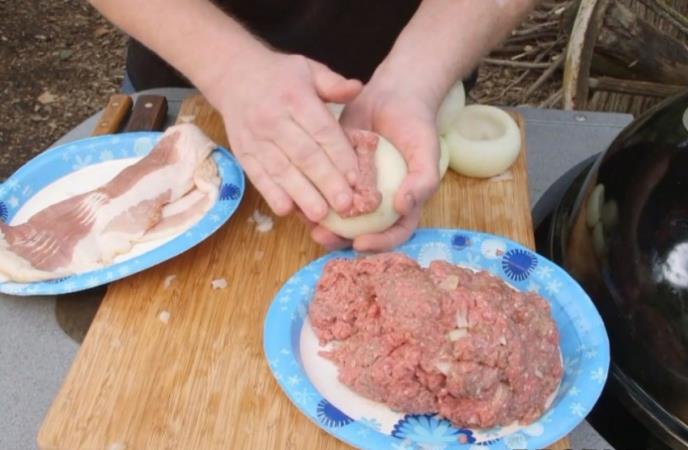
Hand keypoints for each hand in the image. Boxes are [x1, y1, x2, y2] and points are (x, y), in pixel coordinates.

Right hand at [213, 49, 362, 221]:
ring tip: (321, 215)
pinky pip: (258, 176)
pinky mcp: (244, 153)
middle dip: (326, 182)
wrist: (233, 74)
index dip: (340, 156)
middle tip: (346, 204)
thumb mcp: (308, 69)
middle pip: (304, 155)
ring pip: (282, 170)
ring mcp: (256, 139)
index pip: (321, 131)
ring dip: (302, 195)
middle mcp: (274, 119)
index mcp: (295, 97)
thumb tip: (357, 89)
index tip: (357, 178)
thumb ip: (334, 83)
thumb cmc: (280, 76)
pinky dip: (272, 194)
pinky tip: (288, 210)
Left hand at [308, 85, 440, 251]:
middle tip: (322, 237)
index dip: (378, 244)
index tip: (359, 243)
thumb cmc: (416, 126)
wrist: (393, 95)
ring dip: (320, 221)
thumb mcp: (426, 152)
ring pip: (336, 214)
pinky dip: (309, 193)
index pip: (393, 233)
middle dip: (338, 239)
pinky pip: (320, 188)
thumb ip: (422, 182)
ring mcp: (353, 188)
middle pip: (358, 231)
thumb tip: (403, 208)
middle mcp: (375, 202)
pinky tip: (295, 195)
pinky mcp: (334, 172)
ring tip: (306, 221)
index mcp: (401, 204)